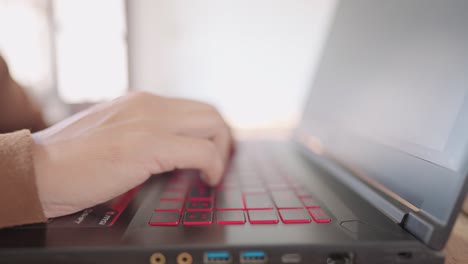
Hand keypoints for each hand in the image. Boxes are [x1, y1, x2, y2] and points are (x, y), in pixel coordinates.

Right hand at [32, 92, 232, 217]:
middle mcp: (148, 105)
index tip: (214, 149)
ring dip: (221, 151)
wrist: (38, 169)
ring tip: (213, 172)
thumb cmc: (69, 158)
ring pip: (212, 125)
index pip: (193, 107)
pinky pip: (201, 152)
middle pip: (209, 112)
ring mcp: (149, 122)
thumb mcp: (113, 132)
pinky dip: (213, 166)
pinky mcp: (147, 146)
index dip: (211, 130)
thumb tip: (168, 148)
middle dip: (222, 138)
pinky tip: (206, 180)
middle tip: (220, 161)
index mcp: (140, 102)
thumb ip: (140, 132)